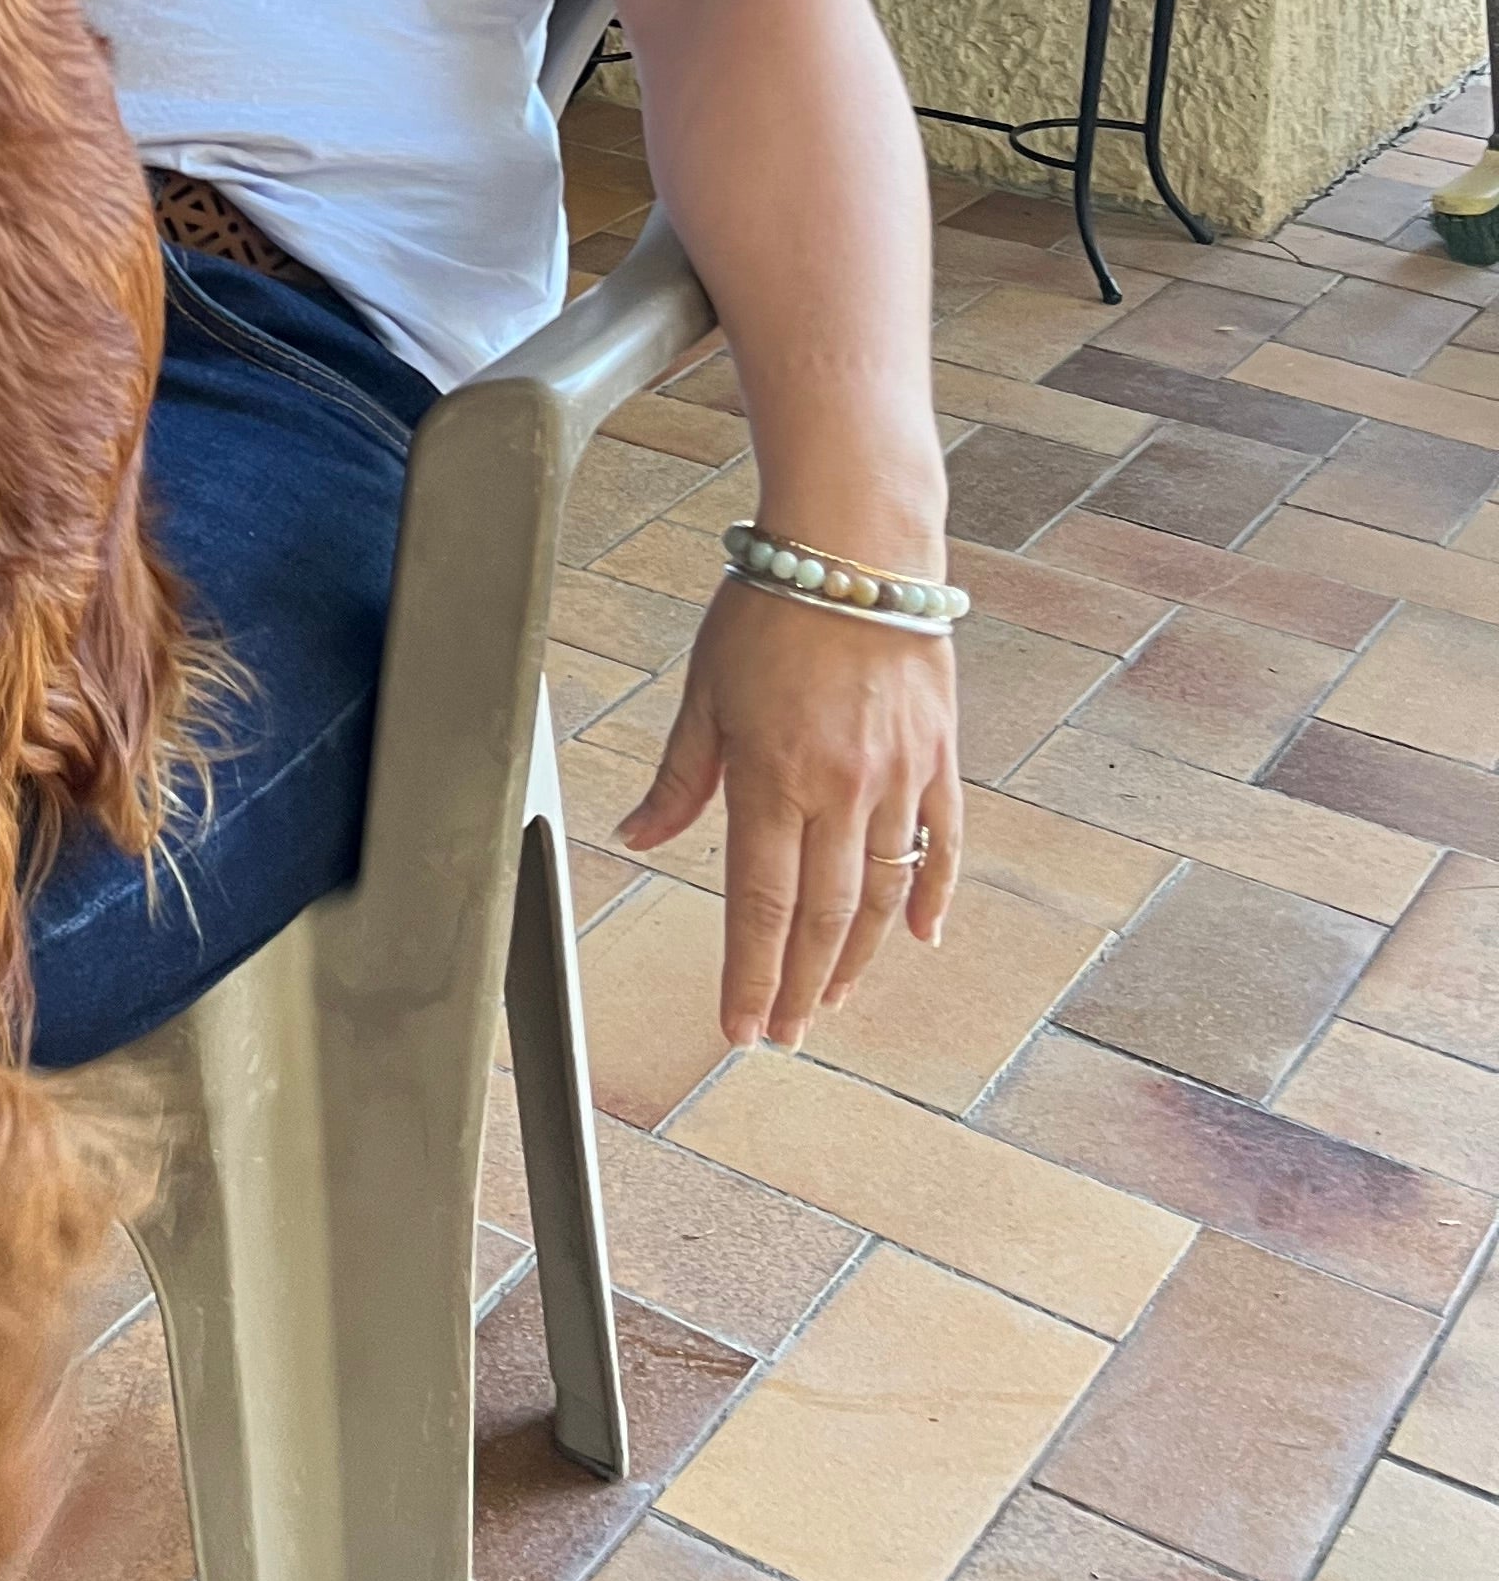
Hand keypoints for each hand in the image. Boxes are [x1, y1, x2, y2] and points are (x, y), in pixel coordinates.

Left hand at [616, 581, 962, 1051]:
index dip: (750, 973)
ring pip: (880, 893)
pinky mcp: (939, 757)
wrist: (857, 547)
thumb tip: (638, 835)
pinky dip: (933, 894)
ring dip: (857, 957)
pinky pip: (942, 843)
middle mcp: (840, 789)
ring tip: (834, 999)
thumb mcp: (705, 688)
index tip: (740, 1026)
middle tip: (786, 1033)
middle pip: (822, 916)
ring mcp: (898, 777)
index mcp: (772, 775)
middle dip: (801, 986)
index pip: (759, 903)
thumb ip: (681, 775)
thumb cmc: (769, 607)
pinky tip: (920, 937)